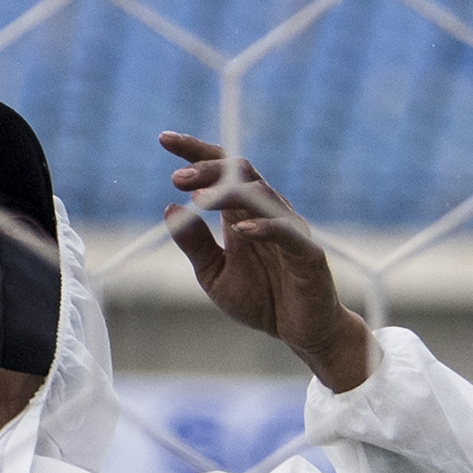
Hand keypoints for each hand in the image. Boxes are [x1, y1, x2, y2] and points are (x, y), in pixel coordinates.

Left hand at [159, 131, 374, 390]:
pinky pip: (287, 234)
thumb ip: (194, 244)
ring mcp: (290, 230)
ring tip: (198, 197)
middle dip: (208, 170)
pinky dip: (264, 228)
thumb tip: (169, 208)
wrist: (301, 332)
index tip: (164, 139)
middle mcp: (268, 213)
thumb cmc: (262, 299)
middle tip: (177, 177)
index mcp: (244, 213)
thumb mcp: (215, 274)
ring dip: (230, 193)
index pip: (222, 171)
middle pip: (241, 174)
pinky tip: (241, 230)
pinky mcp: (308, 254)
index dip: (196, 152)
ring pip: (262, 196)